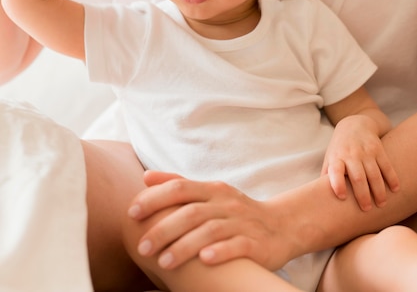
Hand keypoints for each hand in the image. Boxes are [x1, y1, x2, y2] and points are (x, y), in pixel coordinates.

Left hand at [127, 171, 290, 271]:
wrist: (281, 226)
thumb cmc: (235, 212)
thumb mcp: (209, 194)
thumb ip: (179, 184)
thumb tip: (145, 177)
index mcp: (212, 189)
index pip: (180, 187)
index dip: (155, 198)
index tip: (132, 213)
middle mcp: (225, 203)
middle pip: (191, 212)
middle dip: (163, 229)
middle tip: (143, 246)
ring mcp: (242, 222)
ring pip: (210, 231)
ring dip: (185, 246)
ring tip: (164, 262)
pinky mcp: (256, 243)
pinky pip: (237, 246)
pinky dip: (220, 252)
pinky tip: (205, 260)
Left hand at [321, 116, 399, 210]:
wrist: (354, 125)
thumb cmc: (340, 148)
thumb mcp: (330, 157)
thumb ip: (326, 175)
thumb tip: (319, 196)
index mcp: (337, 158)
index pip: (335, 171)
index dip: (337, 184)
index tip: (341, 197)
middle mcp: (351, 154)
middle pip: (358, 177)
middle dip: (363, 195)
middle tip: (366, 209)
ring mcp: (366, 152)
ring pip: (374, 174)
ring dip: (379, 191)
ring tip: (381, 204)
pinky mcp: (379, 149)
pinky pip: (387, 166)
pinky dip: (392, 178)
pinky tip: (395, 189)